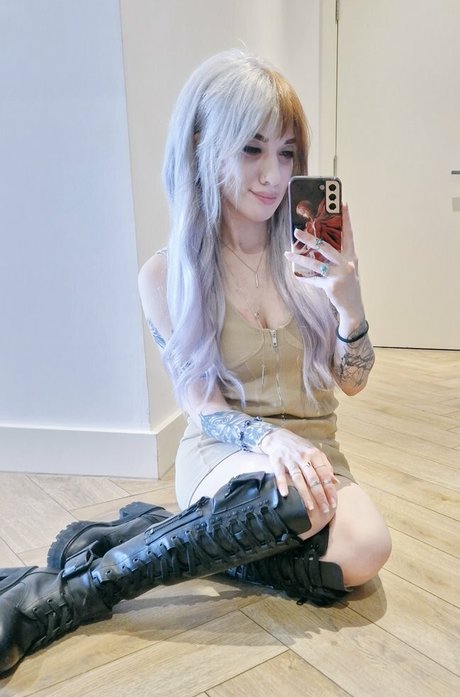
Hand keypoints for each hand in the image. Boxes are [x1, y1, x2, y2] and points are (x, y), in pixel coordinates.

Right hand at [259, 428, 337, 513]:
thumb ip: (325, 466)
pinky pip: (280, 474)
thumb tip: (336, 482)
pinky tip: (285, 495)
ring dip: (304, 494)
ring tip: (310, 507)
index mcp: (315, 455)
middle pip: (313, 479)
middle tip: (325, 509)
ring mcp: (290, 459)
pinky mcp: (277, 461)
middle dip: (320, 495)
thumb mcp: (314, 453)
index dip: (330, 490)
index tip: (333, 503)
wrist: (278, 436)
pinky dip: (282, 484)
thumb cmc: (299, 447)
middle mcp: (303, 457)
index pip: (325, 475)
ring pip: (299, 478)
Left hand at [286, 204, 363, 319]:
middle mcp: (347, 264)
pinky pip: (314, 280)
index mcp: (351, 256)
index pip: (348, 234)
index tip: (342, 203)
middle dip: (309, 238)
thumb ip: (336, 258)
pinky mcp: (332, 286)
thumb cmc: (347, 286)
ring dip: (300, 258)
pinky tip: (296, 275)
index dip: (346, 219)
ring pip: (316, 264)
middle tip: (296, 231)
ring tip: (288, 253)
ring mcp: (340, 275)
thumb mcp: (346, 269)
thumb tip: (317, 246)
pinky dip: (304, 278)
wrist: (353, 308)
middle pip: (326, 247)